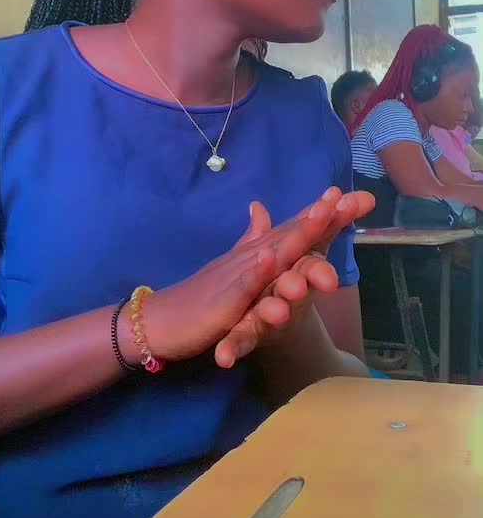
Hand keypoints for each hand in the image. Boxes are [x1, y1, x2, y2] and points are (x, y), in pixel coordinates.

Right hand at [121, 188, 373, 366]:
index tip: (356, 197)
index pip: (292, 229)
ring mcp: (236, 277)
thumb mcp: (234, 269)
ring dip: (297, 235)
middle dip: (318, 216)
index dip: (323, 213)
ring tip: (322, 217)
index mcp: (256, 254)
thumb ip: (252, 239)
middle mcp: (249, 259)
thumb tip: (261, 208)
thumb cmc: (200, 296)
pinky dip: (256, 273)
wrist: (161, 320)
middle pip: (289, 234)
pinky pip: (241, 289)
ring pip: (273, 255)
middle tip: (346, 198)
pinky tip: (269, 258)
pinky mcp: (222, 304)